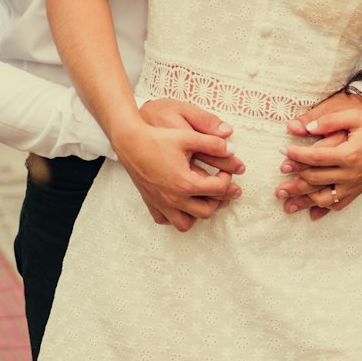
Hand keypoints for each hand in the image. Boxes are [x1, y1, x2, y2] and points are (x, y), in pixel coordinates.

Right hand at [116, 100, 243, 231]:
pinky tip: (180, 203)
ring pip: (186, 223)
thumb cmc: (158, 138)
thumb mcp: (189, 136)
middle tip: (219, 186)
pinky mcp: (151, 203)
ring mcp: (161, 204)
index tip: (226, 171)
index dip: (228, 179)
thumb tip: (231, 150)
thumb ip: (213, 143)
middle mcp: (175, 199)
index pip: (218, 190)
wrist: (130, 142)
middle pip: (207, 211)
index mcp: (186, 183)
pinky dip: (175, 216)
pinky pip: (165, 220)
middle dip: (217, 199)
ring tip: (201, 198)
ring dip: (197, 213)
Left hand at [277, 97, 361, 220]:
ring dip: (303, 201)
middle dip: (294, 180)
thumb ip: (330, 120)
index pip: (316, 158)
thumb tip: (305, 128)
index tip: (283, 152)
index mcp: (349, 154)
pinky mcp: (358, 191)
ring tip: (285, 202)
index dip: (297, 156)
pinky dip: (323, 210)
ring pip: (324, 198)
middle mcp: (351, 173)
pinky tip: (310, 213)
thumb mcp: (354, 116)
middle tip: (277, 181)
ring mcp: (355, 185)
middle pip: (316, 180)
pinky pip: (338, 205)